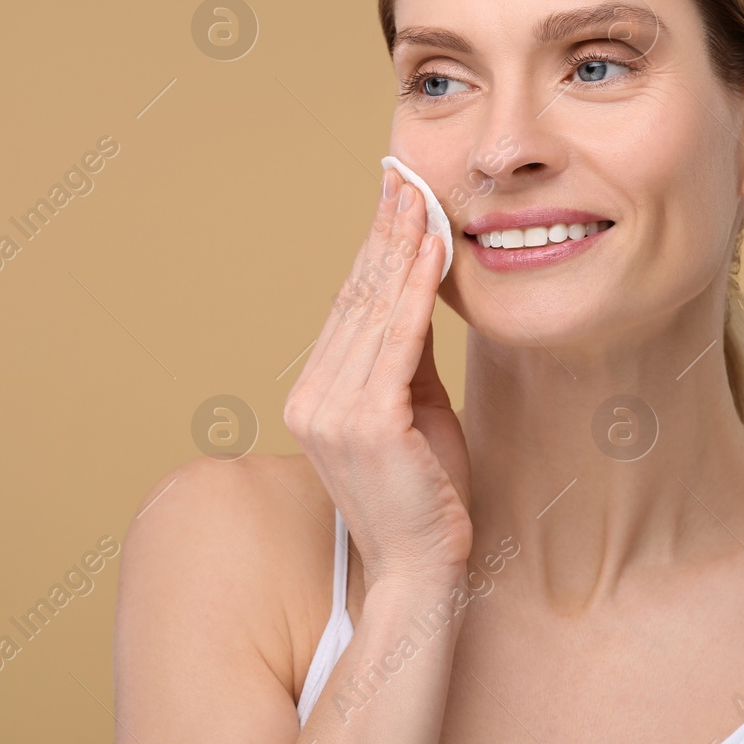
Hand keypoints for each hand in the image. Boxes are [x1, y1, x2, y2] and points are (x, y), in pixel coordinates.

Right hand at [284, 168, 471, 588]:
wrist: (423, 566)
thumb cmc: (425, 491)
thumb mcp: (414, 406)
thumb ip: (408, 353)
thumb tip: (417, 288)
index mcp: (315, 395)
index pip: (346, 306)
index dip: (371, 249)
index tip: (392, 199)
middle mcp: (312, 398)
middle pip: (355, 298)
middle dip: (384, 232)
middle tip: (405, 177)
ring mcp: (332, 411)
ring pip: (374, 310)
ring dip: (401, 247)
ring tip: (421, 197)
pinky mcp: (366, 422)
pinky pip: (398, 340)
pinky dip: (416, 289)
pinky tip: (432, 249)